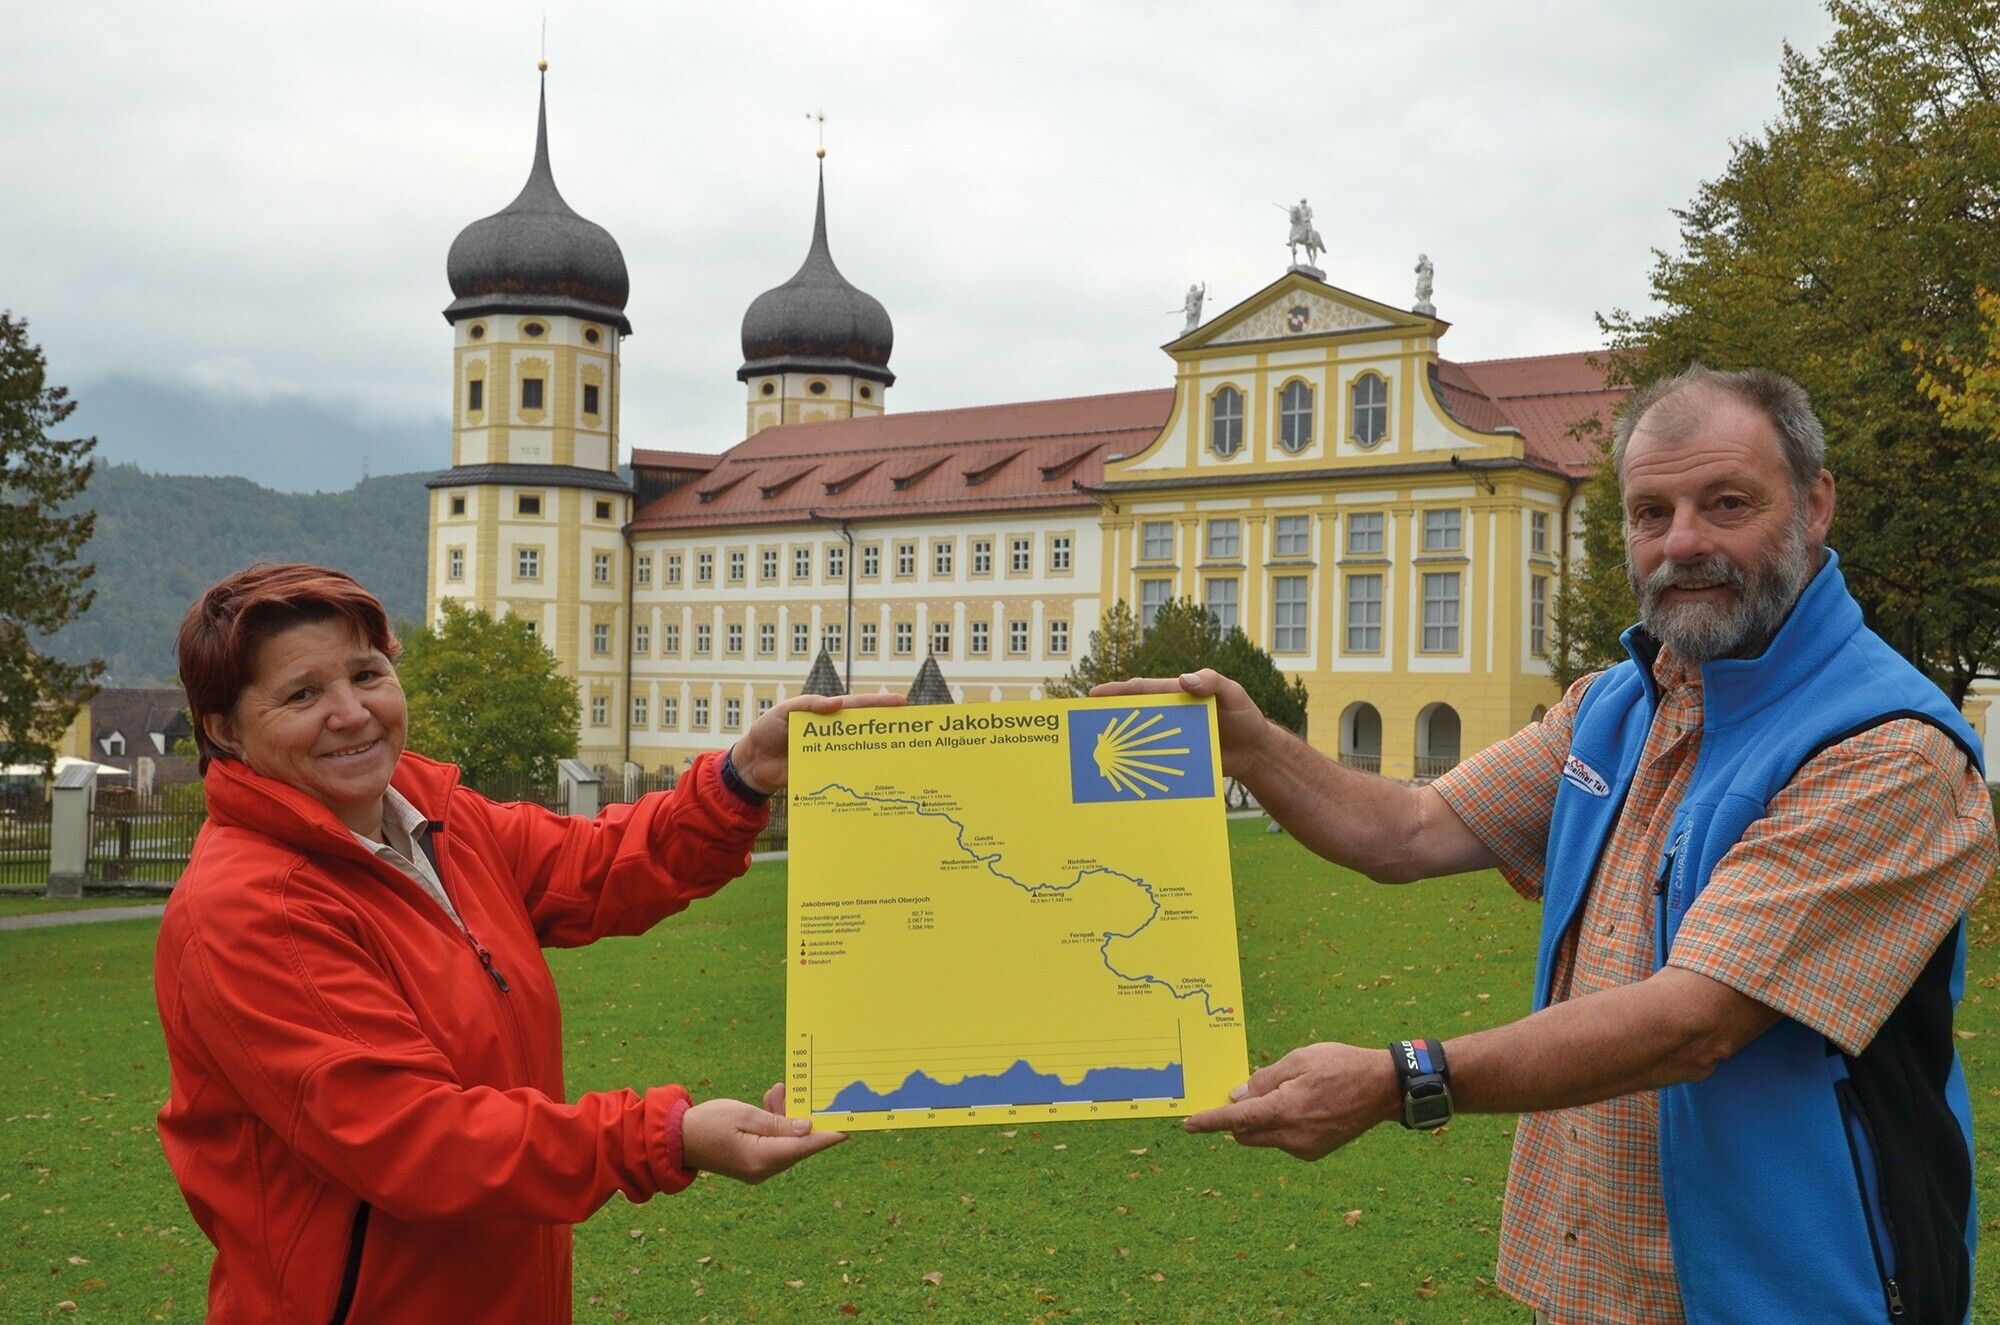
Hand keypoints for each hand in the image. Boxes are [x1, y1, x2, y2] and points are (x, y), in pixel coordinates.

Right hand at [681, 1083, 846, 1183]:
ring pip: (787, 1141)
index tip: (850, 1126)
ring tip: (776, 1090)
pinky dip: (775, 1123)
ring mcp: (758, 1168)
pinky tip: (770, 1100)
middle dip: (804, 1117)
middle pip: (798, 1144)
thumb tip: (808, 1128)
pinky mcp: (753, 1162)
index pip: (804, 1147)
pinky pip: (774, 1143)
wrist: (675, 1139)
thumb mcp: (743, 1115)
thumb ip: (778, 1122)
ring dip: (786, 1116)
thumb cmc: (706, 1123)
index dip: (828, 1135)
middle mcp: (763, 1169)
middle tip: (812, 1091)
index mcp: (761, 1159)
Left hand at [728, 692, 906, 793]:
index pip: (856, 706)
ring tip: (899, 757)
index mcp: (825, 714)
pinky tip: (874, 780)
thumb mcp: (785, 711)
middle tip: (909, 732)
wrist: (753, 763)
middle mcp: (832, 733)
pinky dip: (858, 775)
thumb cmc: (767, 730)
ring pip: (858, 752)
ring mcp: (830, 753)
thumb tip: (837, 702)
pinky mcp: (824, 772)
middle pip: (863, 730)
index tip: (901, 702)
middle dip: (886, 729)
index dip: (879, 704)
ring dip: (876, 755)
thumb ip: (809, 705)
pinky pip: (844, 772)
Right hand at [1089, 668, 1271, 779]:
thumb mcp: (1233, 694)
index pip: (1143, 690)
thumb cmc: (1245, 716)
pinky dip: (1138, 768)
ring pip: (1140, 741)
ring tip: (1096, 755)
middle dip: (1108, 719)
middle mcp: (1168, 715)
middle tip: (1084, 727)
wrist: (1256, 752)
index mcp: (1177, 694)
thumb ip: (1213, 682)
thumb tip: (1184, 679)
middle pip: (1134, 715)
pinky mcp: (1176, 760)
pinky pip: (1154, 762)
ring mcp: (1170, 738)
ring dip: (1119, 747)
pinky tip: (1123, 778)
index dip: (1117, 691)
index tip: (1094, 695)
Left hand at [1183, 1042, 1399, 1160]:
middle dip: (1236, 1118)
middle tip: (1245, 1093)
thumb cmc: (1341, 1065)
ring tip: (1287, 1092)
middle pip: (1245, 1133)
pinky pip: (1283, 1140)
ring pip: (1264, 1137)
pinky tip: (1302, 1105)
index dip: (1210, 1121)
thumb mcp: (1299, 1059)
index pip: (1236, 1120)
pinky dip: (1279, 1125)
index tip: (1188, 1124)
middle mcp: (1293, 1136)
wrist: (1383, 1088)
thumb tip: (1236, 1098)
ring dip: (1260, 1120)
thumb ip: (1263, 1080)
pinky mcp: (1314, 1152)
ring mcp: (1304, 1148)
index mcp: (1286, 1110)